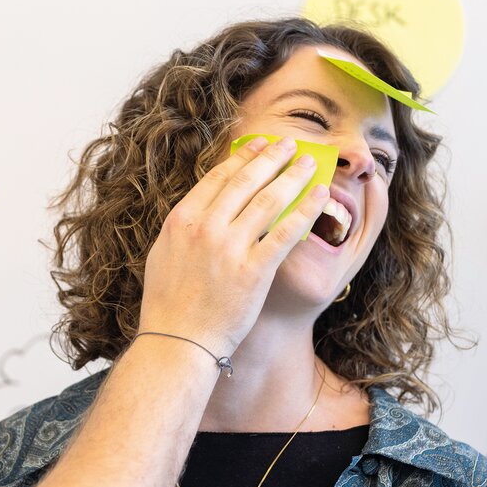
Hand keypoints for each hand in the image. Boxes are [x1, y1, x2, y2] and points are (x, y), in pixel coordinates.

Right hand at [137, 136, 328, 358]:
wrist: (177, 343)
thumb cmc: (168, 304)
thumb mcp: (164, 254)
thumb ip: (185, 227)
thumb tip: (203, 207)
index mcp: (182, 219)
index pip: (218, 177)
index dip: (243, 156)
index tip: (260, 144)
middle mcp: (206, 227)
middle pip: (246, 180)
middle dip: (273, 157)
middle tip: (292, 144)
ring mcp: (230, 247)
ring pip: (269, 199)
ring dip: (293, 175)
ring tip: (311, 162)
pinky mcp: (254, 270)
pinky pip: (286, 232)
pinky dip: (306, 209)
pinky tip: (321, 196)